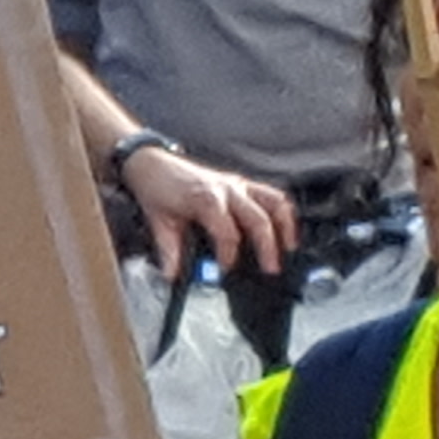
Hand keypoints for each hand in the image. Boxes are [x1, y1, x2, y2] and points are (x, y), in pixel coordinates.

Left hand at [119, 139, 295, 277]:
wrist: (151, 162)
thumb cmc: (157, 188)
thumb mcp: (159, 222)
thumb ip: (170, 251)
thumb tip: (173, 275)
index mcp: (205, 199)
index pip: (227, 231)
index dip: (228, 253)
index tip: (225, 269)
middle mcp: (225, 190)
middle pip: (258, 218)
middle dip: (267, 246)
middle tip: (270, 268)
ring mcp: (236, 184)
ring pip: (273, 202)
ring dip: (285, 225)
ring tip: (288, 248)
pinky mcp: (240, 183)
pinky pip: (270, 194)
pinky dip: (282, 211)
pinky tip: (284, 229)